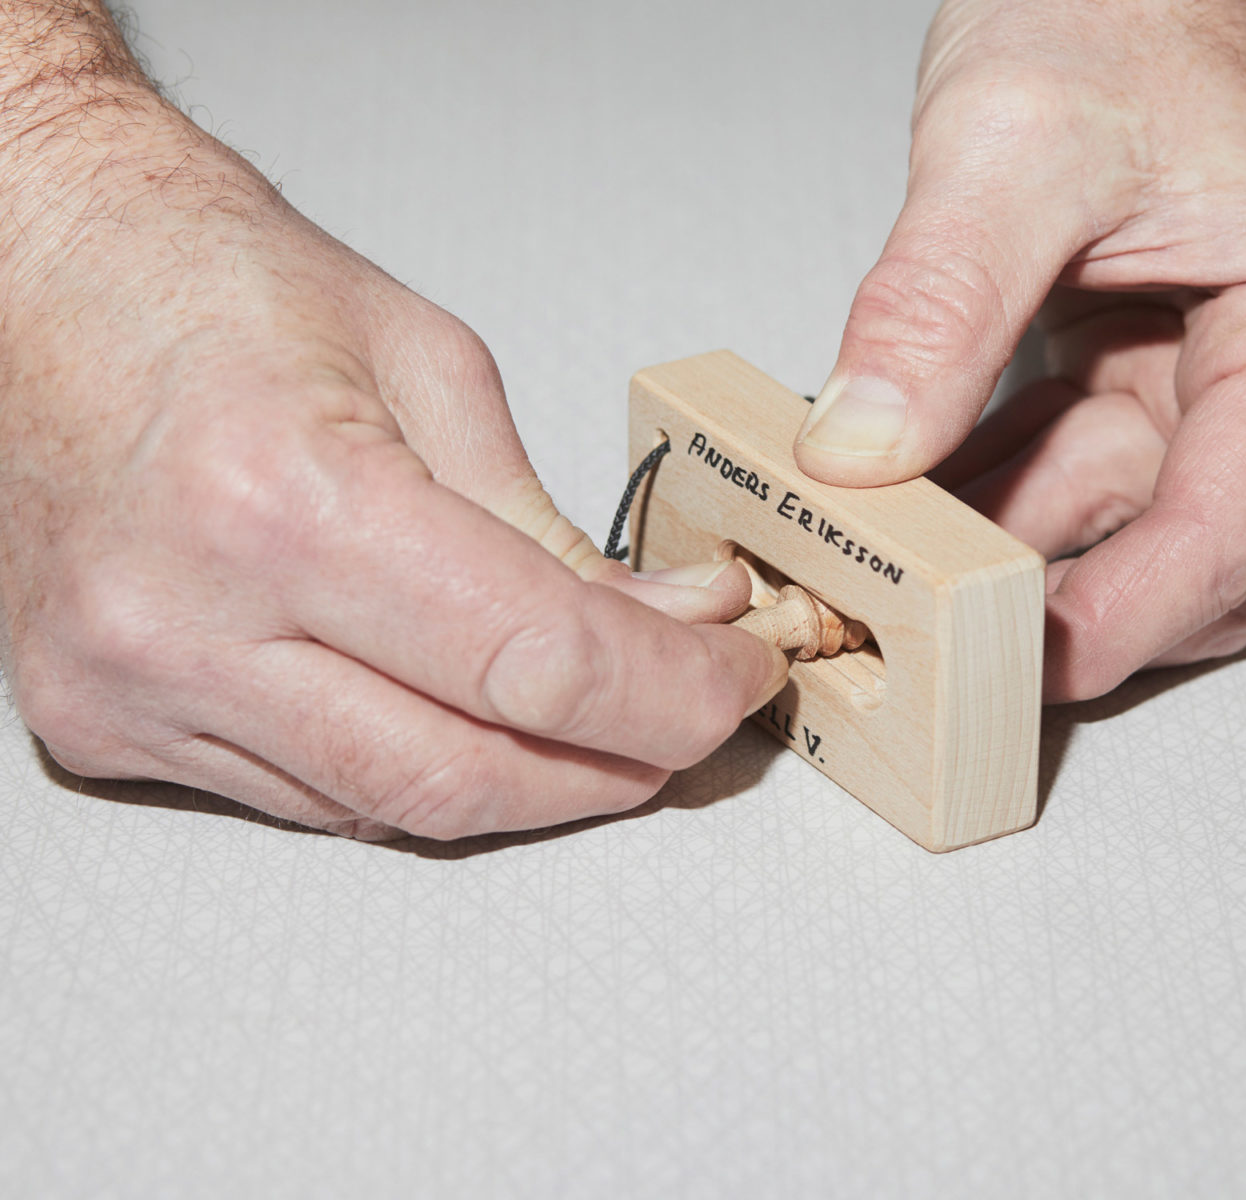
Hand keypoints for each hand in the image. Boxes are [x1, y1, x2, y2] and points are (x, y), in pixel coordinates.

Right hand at [0, 14, 785, 838]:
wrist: (41, 275)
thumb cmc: (211, 283)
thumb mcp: (430, 370)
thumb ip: (549, 529)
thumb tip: (662, 628)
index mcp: (283, 498)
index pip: (535, 664)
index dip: (670, 694)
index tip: (732, 681)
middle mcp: (186, 615)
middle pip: (469, 775)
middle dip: (617, 764)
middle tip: (685, 713)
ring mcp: (132, 687)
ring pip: (393, 807)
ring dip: (528, 778)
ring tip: (596, 712)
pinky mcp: (102, 724)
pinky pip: (313, 795)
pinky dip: (416, 765)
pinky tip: (463, 711)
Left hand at [795, 0, 1245, 701]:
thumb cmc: (1123, 5)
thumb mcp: (1009, 145)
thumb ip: (937, 303)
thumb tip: (869, 449)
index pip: (1235, 528)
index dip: (1123, 618)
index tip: (1015, 668)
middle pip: (1195, 557)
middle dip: (1067, 602)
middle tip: (940, 632)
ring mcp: (1221, 375)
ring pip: (1121, 526)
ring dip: (1011, 547)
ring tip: (894, 548)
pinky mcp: (1151, 370)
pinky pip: (1077, 473)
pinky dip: (997, 492)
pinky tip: (913, 492)